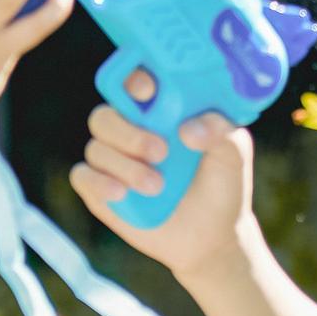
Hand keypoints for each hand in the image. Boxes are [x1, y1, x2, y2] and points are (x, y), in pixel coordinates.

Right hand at [70, 67, 259, 282]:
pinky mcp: (100, 189)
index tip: (147, 89)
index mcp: (160, 111)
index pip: (134, 83)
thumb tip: (188, 129)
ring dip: (125, 166)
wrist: (212, 237)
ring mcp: (113, 160)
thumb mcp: (234, 155)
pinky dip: (99, 182)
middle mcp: (131, 129)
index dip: (133, 78)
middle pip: (105, 115)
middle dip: (128, 132)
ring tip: (158, 187)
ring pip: (96, 147)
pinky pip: (82, 176)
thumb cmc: (222, 186)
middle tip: (160, 152)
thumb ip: (221, 131)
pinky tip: (121, 194)